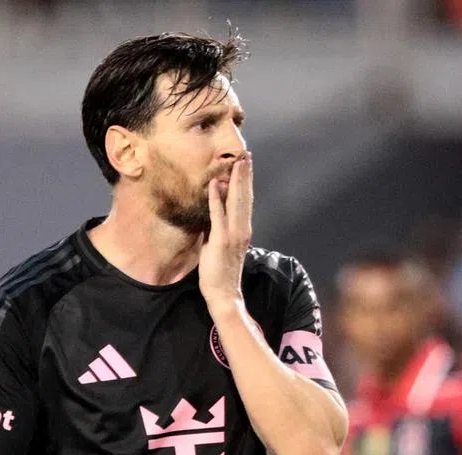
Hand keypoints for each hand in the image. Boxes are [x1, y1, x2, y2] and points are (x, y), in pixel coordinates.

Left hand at [199, 153, 252, 306]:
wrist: (224, 294)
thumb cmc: (220, 272)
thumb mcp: (221, 244)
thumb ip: (220, 225)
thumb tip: (216, 206)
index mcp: (243, 230)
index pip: (245, 201)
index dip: (246, 182)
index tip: (245, 164)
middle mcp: (242, 229)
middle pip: (244, 197)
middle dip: (245, 175)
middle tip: (245, 155)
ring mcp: (233, 234)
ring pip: (236, 202)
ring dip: (235, 181)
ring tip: (236, 162)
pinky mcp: (221, 240)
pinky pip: (218, 215)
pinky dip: (216, 199)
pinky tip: (215, 184)